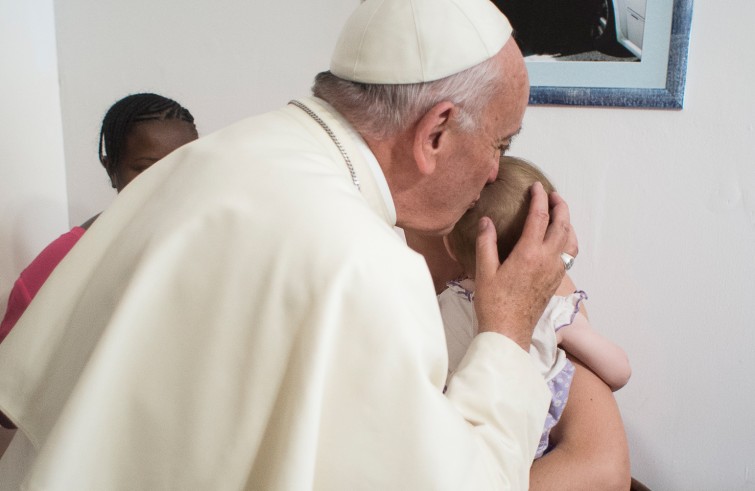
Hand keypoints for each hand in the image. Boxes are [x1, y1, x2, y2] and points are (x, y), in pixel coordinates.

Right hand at [473, 182, 577, 349]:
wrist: (509, 332)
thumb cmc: (493, 303)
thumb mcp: (484, 270)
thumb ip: (486, 242)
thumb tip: (486, 220)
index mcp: (529, 253)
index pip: (540, 216)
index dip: (539, 198)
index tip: (536, 186)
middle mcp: (547, 260)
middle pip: (562, 225)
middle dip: (560, 206)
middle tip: (553, 194)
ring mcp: (555, 271)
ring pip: (571, 240)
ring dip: (568, 223)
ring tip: (560, 214)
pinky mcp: (556, 281)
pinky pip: (569, 254)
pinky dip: (568, 240)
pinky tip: (559, 240)